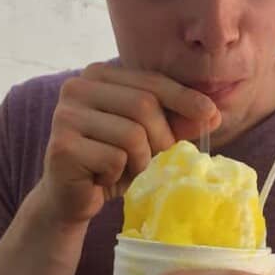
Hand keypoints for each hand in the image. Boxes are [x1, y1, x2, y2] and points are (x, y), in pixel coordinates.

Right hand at [38, 63, 220, 225]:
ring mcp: (65, 116)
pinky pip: (114, 160)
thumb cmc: (112, 163)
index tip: (211, 114)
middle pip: (144, 105)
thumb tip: (212, 113)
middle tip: (157, 162)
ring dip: (140, 162)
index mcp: (98, 75)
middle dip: (161, 139)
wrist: (70, 199)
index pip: (151, 81)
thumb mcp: (149, 139)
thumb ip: (175, 122)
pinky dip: (118, 177)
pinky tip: (102, 180)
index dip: (183, 98)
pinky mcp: (61, 147)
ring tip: (125, 171)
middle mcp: (76, 87)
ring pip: (132, 135)